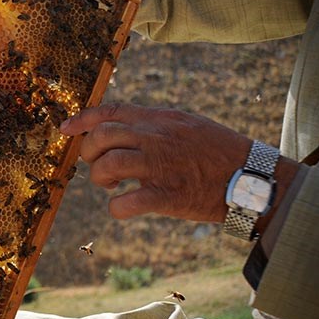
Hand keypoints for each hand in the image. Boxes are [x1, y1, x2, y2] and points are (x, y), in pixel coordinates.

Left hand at [59, 103, 251, 221]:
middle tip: (98, 166)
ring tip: (112, 186)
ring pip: (106, 166)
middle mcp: (156, 138)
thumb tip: (121, 127)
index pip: (110, 110)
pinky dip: (117, 208)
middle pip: (100, 137)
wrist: (253, 178)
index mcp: (159, 119)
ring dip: (100, 179)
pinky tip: (124, 207)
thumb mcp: (186, 124)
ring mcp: (160, 166)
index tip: (65, 129)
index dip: (81, 119)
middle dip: (88, 153)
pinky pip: (125, 202)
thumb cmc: (219, 152)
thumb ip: (154, 123)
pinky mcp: (167, 196)